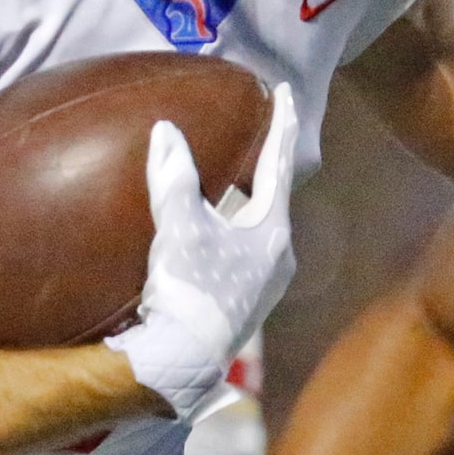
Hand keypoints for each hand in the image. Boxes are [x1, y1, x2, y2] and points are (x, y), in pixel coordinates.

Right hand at [107, 84, 296, 416]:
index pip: (277, 164)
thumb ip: (175, 175)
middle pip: (272, 195)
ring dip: (246, 198)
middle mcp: (278, 257)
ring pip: (257, 225)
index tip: (287, 92)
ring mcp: (263, 284)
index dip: (280, 124)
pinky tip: (213, 227)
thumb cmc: (188, 290)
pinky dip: (231, 226)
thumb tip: (166, 130)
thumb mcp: (180, 225)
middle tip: (261, 128)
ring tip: (235, 174)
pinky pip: (241, 249)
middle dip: (265, 162)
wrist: (181, 362)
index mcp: (272, 232)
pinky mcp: (242, 302)